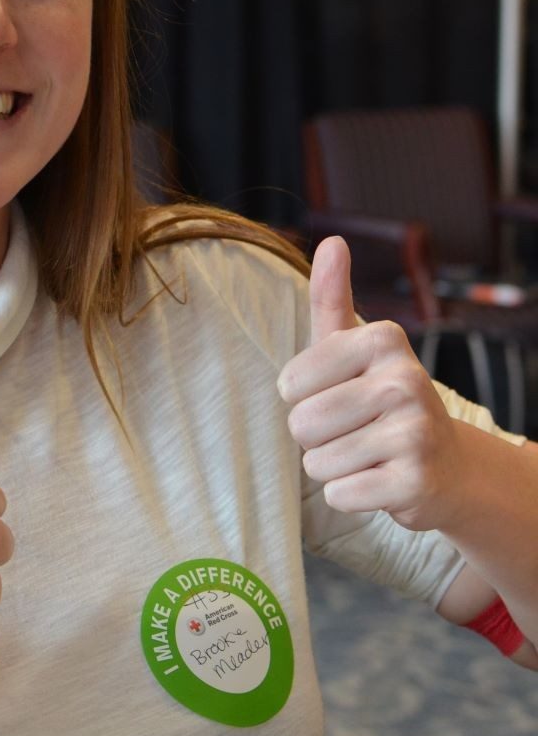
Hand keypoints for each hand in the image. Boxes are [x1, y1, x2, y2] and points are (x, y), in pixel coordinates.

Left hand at [277, 236, 465, 531]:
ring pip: (316, 462)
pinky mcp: (415, 483)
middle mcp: (406, 380)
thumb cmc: (379, 398)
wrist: (446, 466)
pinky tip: (379, 480)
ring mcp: (415, 433)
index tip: (338, 394)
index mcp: (383, 339)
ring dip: (331, 466)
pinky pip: (338, 494)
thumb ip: (332, 296)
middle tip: (355, 430)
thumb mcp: (353, 346)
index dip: (302, 397)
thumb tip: (331, 240)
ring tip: (366, 453)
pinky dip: (349, 495)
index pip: (289, 383)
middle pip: (301, 424)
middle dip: (316, 437)